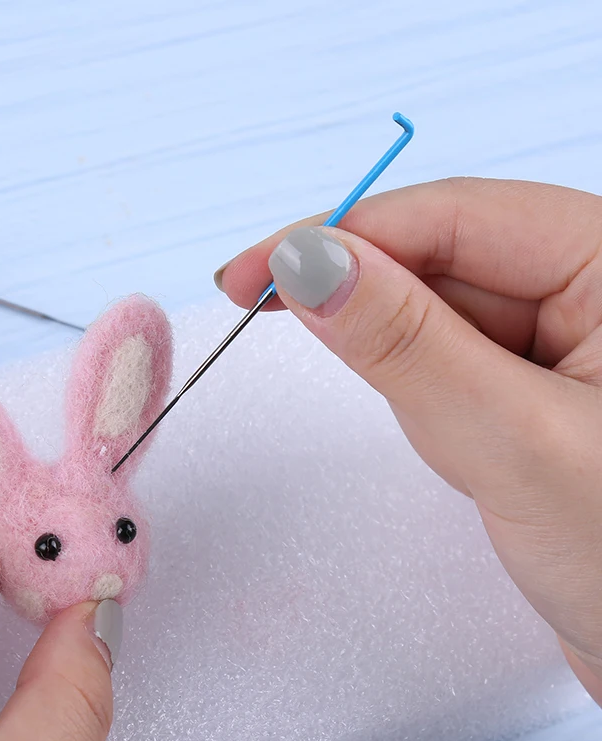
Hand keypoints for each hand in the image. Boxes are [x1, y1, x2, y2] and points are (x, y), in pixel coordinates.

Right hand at [215, 178, 601, 704]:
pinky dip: (426, 393)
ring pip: (443, 313)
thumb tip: (309, 264)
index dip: (342, 235)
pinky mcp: (540, 392)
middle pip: (444, 256)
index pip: (455, 216)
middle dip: (368, 297)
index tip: (254, 271)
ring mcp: (569, 342)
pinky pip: (456, 364)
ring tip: (445, 429)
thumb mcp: (515, 443)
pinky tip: (450, 434)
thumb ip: (406, 345)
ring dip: (402, 358)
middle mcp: (594, 289)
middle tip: (272, 319)